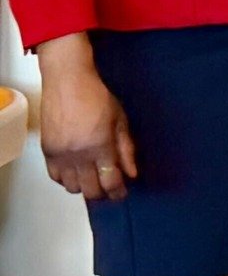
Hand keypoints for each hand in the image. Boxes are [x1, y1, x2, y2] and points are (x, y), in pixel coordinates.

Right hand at [35, 34, 136, 201]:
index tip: (123, 192)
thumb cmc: (98, 97)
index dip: (118, 192)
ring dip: (85, 186)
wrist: (68, 82)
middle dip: (103, 193)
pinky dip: (67, 179)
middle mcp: (78, 155)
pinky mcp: (47, 151)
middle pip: (90, 190)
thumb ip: (126, 149)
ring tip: (94, 178)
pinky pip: (55, 177)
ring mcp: (60, 155)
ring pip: (71, 187)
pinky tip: (77, 171)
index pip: (110, 182)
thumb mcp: (121, 121)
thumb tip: (132, 174)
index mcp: (100, 146)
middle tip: (111, 187)